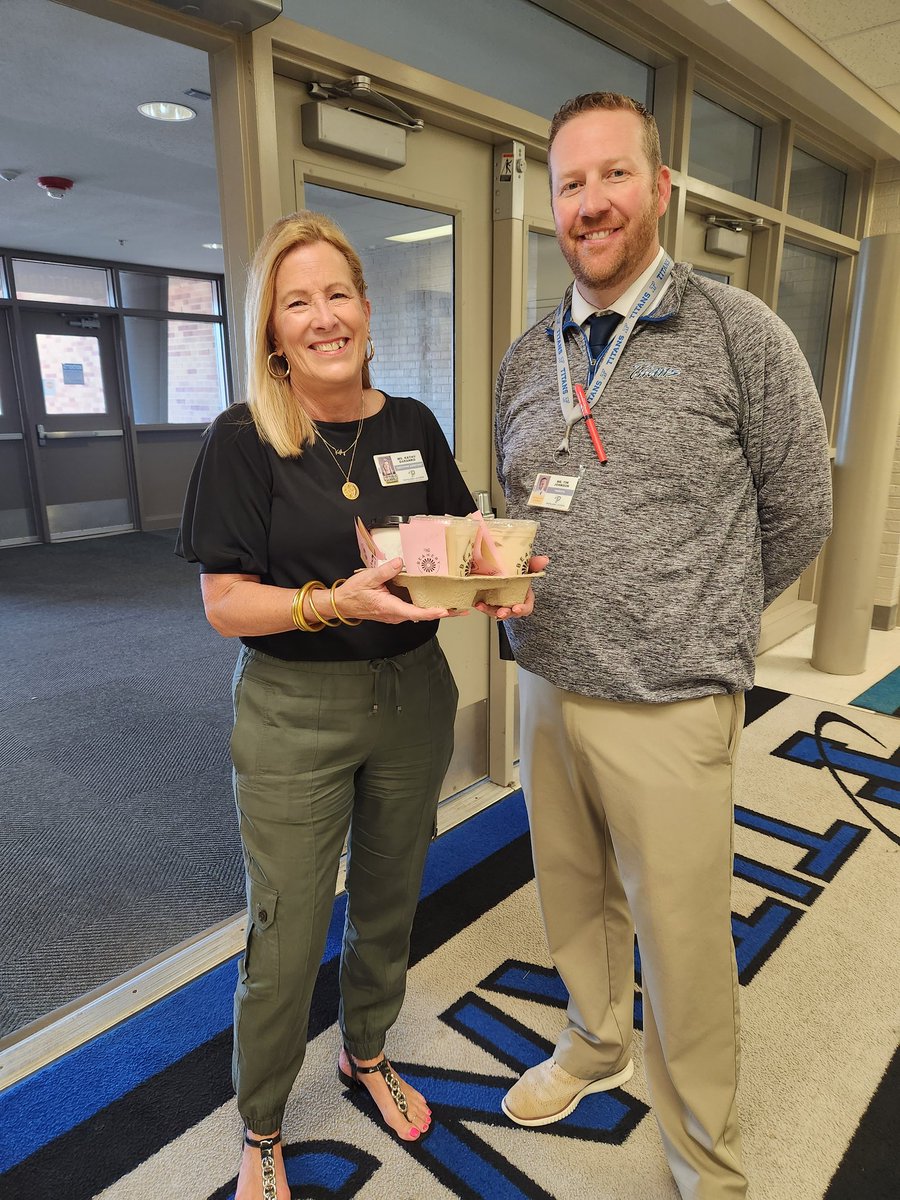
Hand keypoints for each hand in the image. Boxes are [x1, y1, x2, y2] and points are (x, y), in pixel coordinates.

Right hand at [332, 559, 465, 623]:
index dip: (431, 612)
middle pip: (423, 615)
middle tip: (462, 610)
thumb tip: (401, 563)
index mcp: (390, 608)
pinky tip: (436, 600)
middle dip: (443, 613)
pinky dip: (426, 607)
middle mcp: (395, 615)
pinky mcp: (395, 611)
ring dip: (436, 610)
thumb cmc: (354, 593)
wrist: (342, 604)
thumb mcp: (368, 578)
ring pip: (419, 614)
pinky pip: (414, 610)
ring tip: (455, 606)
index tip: (445, 610)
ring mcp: (396, 615)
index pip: (415, 612)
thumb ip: (386, 571)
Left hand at [474, 555, 548, 619]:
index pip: (526, 607)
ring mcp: (501, 604)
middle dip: (505, 614)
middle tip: (501, 613)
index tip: (517, 608)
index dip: (522, 609)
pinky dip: (481, 606)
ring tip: (482, 606)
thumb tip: (544, 559)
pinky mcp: (490, 602)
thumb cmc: (518, 573)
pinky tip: (477, 603)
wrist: (502, 569)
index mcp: (524, 597)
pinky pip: (486, 607)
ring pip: (496, 612)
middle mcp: (512, 603)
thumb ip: (534, 564)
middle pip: (510, 613)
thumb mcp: (527, 567)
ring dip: (489, 611)